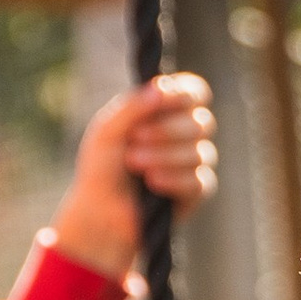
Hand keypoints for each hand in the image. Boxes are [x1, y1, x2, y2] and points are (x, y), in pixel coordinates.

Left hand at [50, 72, 216, 281]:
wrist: (99, 212)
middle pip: (201, 122)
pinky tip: (152, 183)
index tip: (162, 94)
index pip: (194, 92)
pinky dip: (174, 180)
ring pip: (200, 152)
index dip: (184, 92)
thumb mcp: (108, 130)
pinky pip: (199, 181)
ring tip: (134, 165)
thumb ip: (134, 105)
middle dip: (167, 130)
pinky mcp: (196, 192)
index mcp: (166, 112)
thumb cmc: (101, 168)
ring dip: (164, 156)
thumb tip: (162, 86)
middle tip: (134, 139)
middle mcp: (185, 135)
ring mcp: (193, 163)